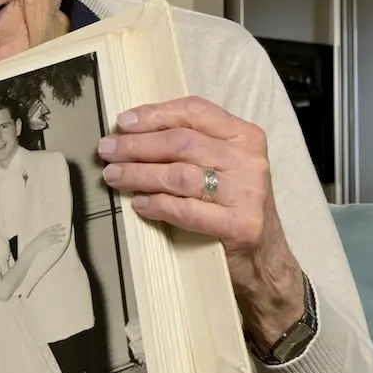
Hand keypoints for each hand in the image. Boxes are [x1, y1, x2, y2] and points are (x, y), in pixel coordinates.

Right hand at [22, 224, 66, 258]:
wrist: (32, 247)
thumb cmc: (35, 243)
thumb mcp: (39, 237)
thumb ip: (44, 235)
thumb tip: (49, 234)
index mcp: (43, 232)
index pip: (50, 228)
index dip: (56, 225)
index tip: (60, 224)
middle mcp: (45, 234)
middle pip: (53, 231)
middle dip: (59, 229)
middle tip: (64, 228)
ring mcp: (46, 239)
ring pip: (54, 236)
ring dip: (60, 235)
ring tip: (64, 234)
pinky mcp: (47, 243)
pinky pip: (54, 241)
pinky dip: (58, 241)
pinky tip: (61, 240)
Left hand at [98, 96, 305, 347]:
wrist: (265, 260)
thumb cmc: (232, 208)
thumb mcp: (222, 167)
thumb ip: (191, 148)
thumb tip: (131, 135)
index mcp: (244, 136)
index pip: (195, 111)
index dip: (154, 114)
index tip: (122, 122)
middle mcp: (249, 159)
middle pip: (181, 142)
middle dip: (137, 145)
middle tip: (106, 150)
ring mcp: (247, 192)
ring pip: (179, 175)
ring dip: (139, 174)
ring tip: (113, 176)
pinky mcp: (240, 225)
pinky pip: (187, 210)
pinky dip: (157, 205)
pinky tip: (138, 204)